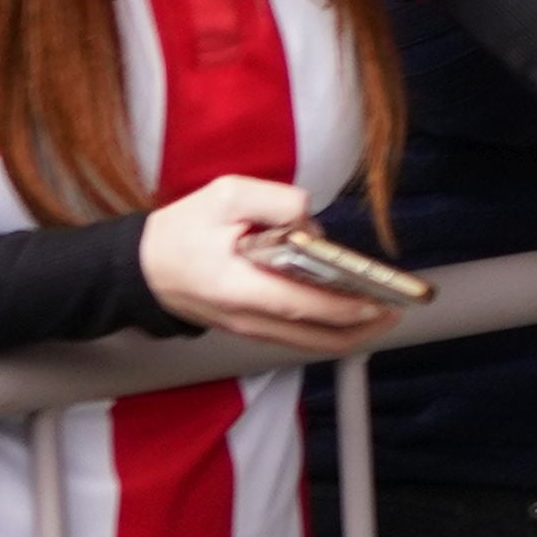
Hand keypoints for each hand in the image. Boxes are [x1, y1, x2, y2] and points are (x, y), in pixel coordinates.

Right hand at [139, 175, 403, 356]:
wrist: (141, 268)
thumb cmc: (181, 231)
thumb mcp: (226, 195)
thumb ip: (276, 202)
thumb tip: (312, 224)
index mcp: (240, 289)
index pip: (303, 306)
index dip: (345, 307)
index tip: (378, 302)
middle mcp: (248, 319)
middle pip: (315, 337)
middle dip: (360, 328)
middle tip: (394, 311)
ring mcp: (248, 328)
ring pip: (309, 341)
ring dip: (348, 330)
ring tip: (381, 312)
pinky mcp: (249, 327)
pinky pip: (296, 334)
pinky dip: (325, 326)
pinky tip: (347, 311)